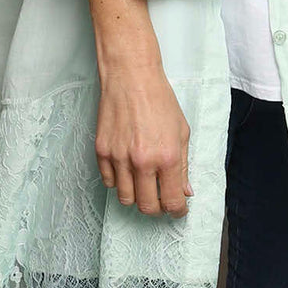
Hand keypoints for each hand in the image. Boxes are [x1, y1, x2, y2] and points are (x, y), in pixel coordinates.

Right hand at [94, 54, 192, 216]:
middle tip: (160, 197)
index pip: (172, 201)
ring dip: (136, 195)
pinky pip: (109, 181)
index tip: (178, 208)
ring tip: (143, 181)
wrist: (131, 77)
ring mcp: (119, 158)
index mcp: (167, 157)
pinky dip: (119, 180)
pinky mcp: (102, 151)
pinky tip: (127, 167)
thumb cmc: (159, 100)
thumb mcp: (181, 131)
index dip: (177, 210)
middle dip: (157, 207)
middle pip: (147, 206)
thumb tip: (185, 191)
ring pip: (125, 199)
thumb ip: (184, 165)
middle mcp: (142, 161)